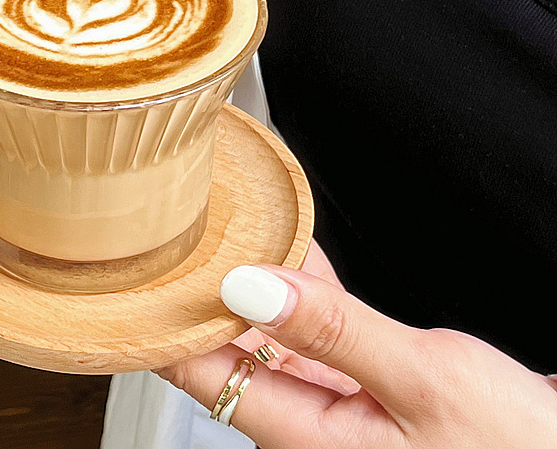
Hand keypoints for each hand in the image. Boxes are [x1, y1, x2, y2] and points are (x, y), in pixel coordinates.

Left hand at [158, 262, 556, 447]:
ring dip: (254, 281)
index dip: (166, 321)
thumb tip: (250, 285)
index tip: (142, 271)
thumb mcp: (423, 381)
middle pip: (231, 350)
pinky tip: (287, 247)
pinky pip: (315, 329)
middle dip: (204, 292)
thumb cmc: (511, 447)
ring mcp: (334, 402)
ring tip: (223, 228)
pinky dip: (303, 287)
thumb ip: (333, 331)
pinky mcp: (360, 382)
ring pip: (272, 333)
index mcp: (307, 439)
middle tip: (178, 233)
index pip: (204, 374)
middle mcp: (310, 425)